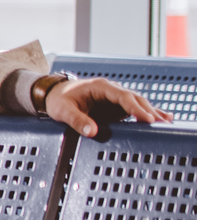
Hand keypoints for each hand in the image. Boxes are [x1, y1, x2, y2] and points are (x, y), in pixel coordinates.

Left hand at [45, 77, 171, 139]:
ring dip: (151, 112)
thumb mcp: (63, 111)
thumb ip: (77, 120)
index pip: (123, 96)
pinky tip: (162, 119)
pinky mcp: (115, 106)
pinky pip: (133, 109)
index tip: (146, 119)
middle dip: (149, 111)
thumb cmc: (58, 100)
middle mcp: (111, 90)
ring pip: (137, 103)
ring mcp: (115, 98)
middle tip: (161, 124)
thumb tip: (93, 132)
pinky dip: (146, 114)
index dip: (135, 108)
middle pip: (135, 99)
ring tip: (167, 123)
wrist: (53, 95)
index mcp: (100, 87)